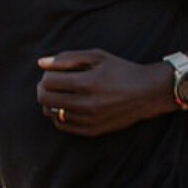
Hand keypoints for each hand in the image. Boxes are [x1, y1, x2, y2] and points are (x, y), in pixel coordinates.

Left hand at [35, 49, 172, 135]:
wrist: (147, 93)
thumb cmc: (121, 70)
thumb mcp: (97, 56)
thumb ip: (67, 58)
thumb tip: (41, 62)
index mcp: (88, 83)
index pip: (49, 81)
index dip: (46, 75)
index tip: (52, 72)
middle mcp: (87, 104)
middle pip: (46, 99)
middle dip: (42, 89)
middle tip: (50, 83)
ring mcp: (89, 120)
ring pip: (52, 114)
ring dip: (50, 102)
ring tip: (59, 94)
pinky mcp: (92, 131)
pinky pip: (63, 125)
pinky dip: (58, 115)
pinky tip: (65, 106)